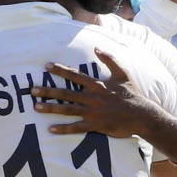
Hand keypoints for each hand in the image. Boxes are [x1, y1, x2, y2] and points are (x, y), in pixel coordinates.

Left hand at [32, 48, 164, 138]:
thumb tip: (97, 48)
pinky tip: (50, 129)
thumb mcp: (123, 73)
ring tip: (36, 107)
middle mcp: (93, 97)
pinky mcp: (96, 125)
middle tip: (32, 90)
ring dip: (51, 108)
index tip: (46, 66)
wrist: (143, 115)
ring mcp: (93, 112)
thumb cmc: (133, 94)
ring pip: (68, 109)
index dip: (60, 70)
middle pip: (66, 93)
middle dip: (48, 90)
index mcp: (98, 84)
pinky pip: (76, 127)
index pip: (75, 75)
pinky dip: (63, 128)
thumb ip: (109, 59)